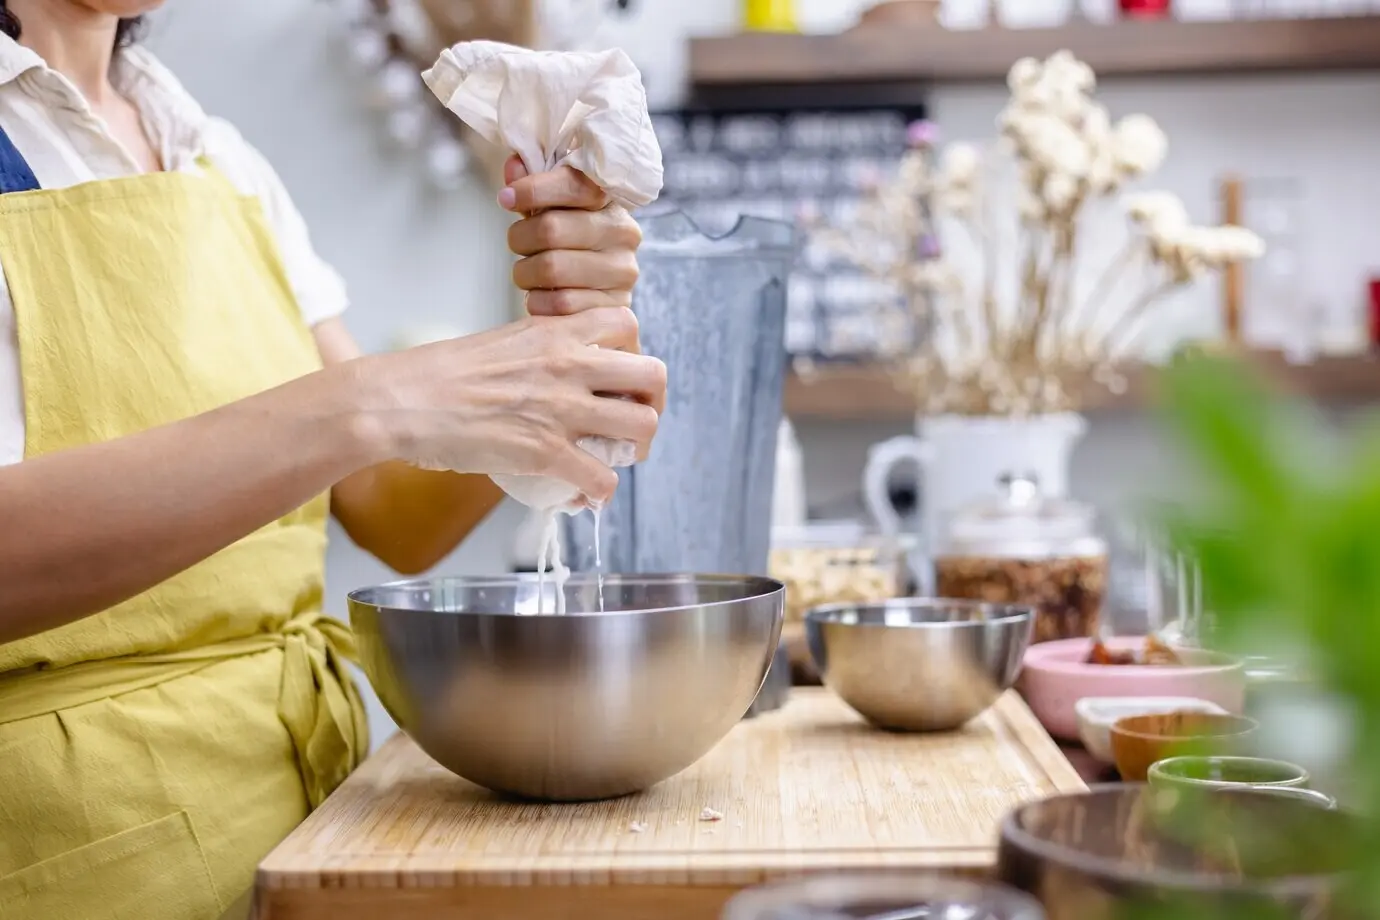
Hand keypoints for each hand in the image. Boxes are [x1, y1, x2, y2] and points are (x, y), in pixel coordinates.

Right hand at [359, 308, 665, 504]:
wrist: (399, 403)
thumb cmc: (437, 376)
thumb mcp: (502, 344)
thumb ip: (540, 354)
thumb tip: (558, 380)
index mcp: (555, 332)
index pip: (627, 325)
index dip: (631, 354)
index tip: (616, 378)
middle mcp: (568, 365)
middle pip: (653, 375)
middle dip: (649, 403)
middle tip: (628, 425)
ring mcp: (561, 409)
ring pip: (642, 427)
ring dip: (633, 450)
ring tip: (611, 460)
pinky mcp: (545, 452)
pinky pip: (603, 479)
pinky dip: (599, 493)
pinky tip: (583, 495)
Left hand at [500, 157, 642, 317]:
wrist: (599, 293)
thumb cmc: (570, 242)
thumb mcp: (553, 210)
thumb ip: (534, 187)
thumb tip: (514, 165)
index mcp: (611, 199)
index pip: (573, 184)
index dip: (533, 189)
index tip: (506, 198)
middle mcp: (624, 233)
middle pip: (551, 228)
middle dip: (520, 237)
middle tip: (517, 244)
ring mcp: (622, 273)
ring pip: (551, 268)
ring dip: (525, 272)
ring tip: (528, 273)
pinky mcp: (613, 308)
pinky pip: (558, 304)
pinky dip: (538, 301)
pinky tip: (542, 295)